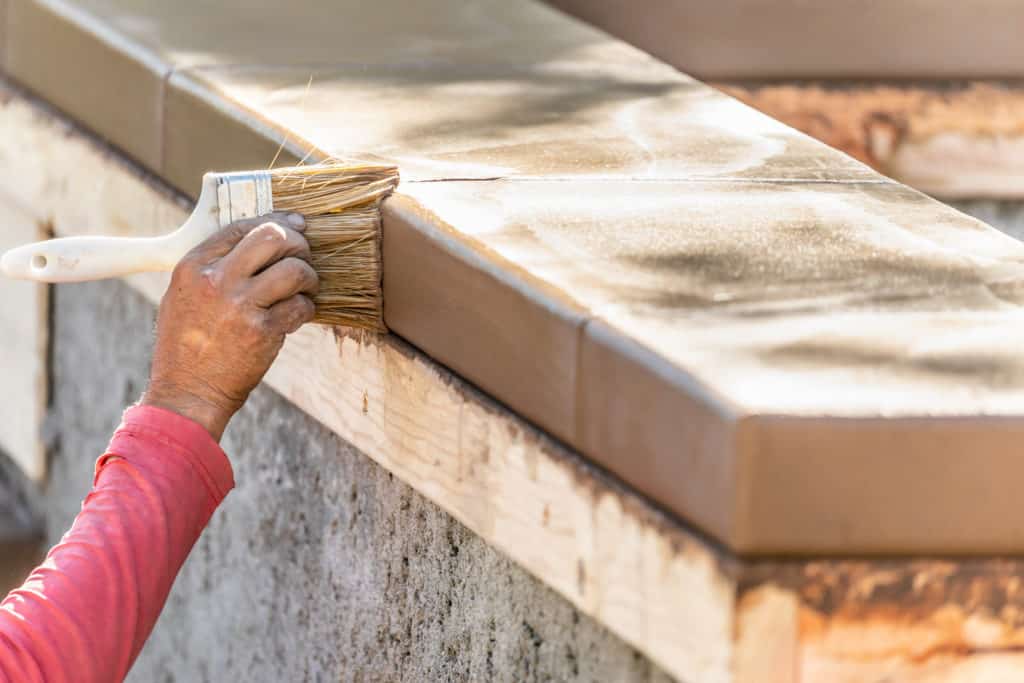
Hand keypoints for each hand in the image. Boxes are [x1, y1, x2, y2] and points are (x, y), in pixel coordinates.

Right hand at [141, 212, 317, 440]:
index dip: (275, 222)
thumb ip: (212, 267)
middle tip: (305, 257)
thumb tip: (253, 241)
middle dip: (298, 244)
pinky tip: (299, 314)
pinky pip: (301, 306)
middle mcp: (217, 280)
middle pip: (273, 237)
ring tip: (306, 288)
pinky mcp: (263, 331)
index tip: (295, 225)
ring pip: (295, 270)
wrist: (188, 393)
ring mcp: (241, 305)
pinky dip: (306, 308)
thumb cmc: (186, 346)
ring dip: (309, 277)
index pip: (242, 227)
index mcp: (193, 267)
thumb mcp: (182, 297)